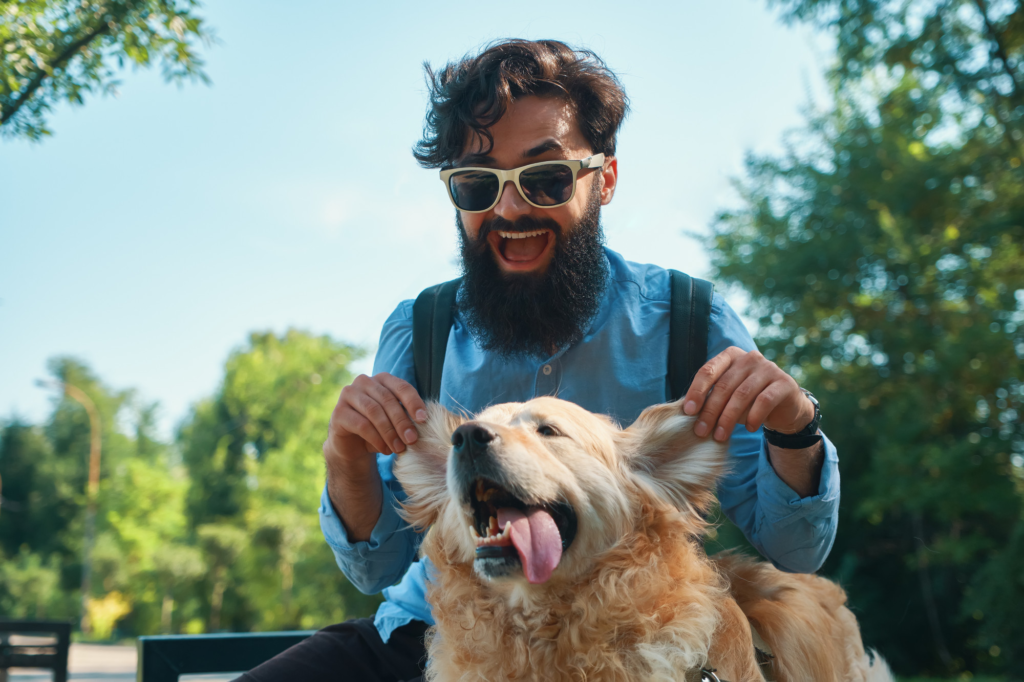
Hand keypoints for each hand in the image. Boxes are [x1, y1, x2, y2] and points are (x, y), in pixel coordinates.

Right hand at [325, 373, 427, 461]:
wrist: (353, 446)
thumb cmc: (379, 429)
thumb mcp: (396, 421)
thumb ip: (408, 415)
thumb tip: (425, 421)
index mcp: (382, 379)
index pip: (401, 387)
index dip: (413, 402)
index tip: (424, 419)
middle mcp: (364, 382)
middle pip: (387, 399)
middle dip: (402, 421)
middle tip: (412, 440)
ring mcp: (348, 395)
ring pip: (374, 411)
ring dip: (390, 432)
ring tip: (399, 448)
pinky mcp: (338, 412)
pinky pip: (361, 424)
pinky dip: (376, 438)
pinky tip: (385, 449)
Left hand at [682, 347, 814, 441]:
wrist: (784, 406)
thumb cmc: (748, 400)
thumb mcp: (728, 395)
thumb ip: (712, 397)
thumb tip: (690, 413)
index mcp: (730, 355)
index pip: (708, 371)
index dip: (697, 391)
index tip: (688, 411)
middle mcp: (749, 358)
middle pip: (724, 385)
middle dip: (710, 411)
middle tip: (701, 431)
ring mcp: (768, 368)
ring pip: (742, 394)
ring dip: (728, 418)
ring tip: (720, 436)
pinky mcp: (784, 383)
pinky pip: (764, 401)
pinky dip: (753, 417)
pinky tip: (748, 429)